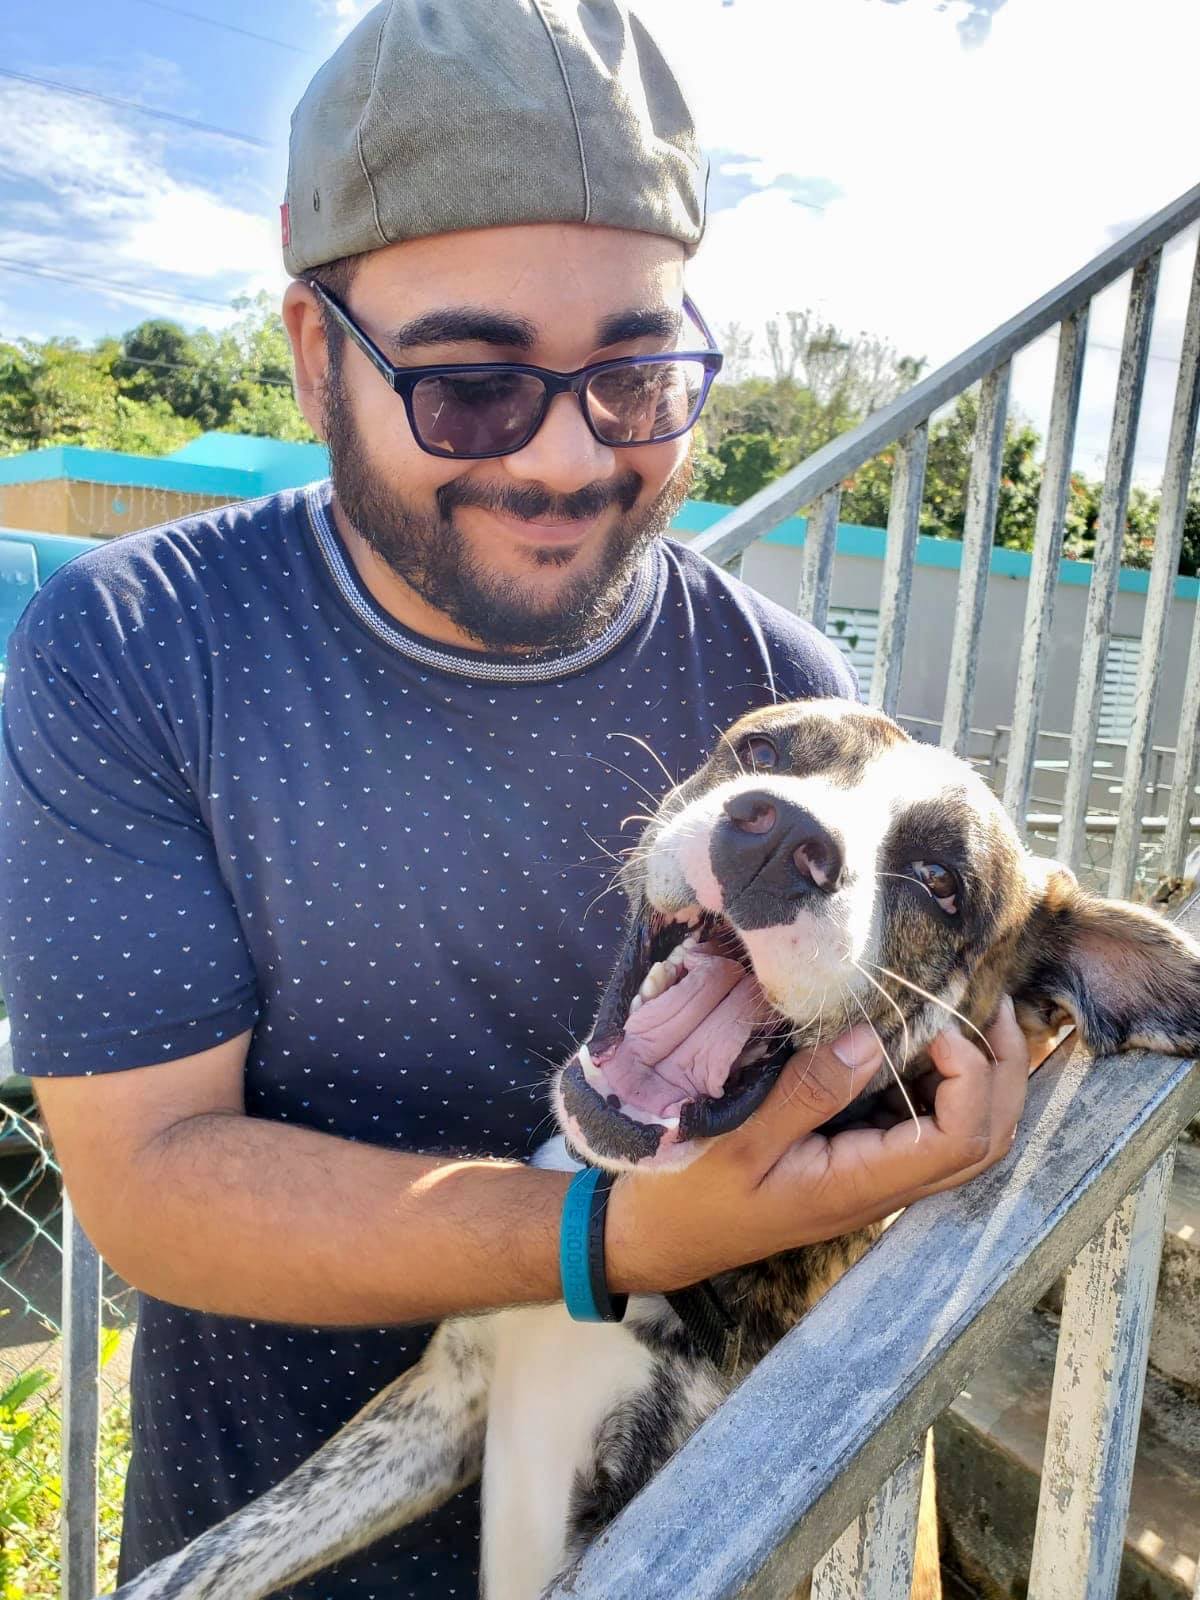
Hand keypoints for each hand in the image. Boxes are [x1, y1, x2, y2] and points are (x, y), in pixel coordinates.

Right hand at [605, 994, 1029, 1293]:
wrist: (657, 1238)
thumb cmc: (687, 1193)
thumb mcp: (737, 1138)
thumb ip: (807, 1092)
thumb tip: (872, 1040)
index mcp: (859, 1186)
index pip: (960, 1139)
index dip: (970, 1075)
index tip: (937, 1021)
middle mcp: (880, 1187)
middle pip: (984, 1141)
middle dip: (1005, 1072)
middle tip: (997, 1004)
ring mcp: (871, 1177)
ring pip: (963, 1137)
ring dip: (985, 1076)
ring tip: (976, 1010)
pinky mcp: (853, 1162)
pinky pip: (923, 1126)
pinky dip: (944, 1081)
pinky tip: (924, 1037)